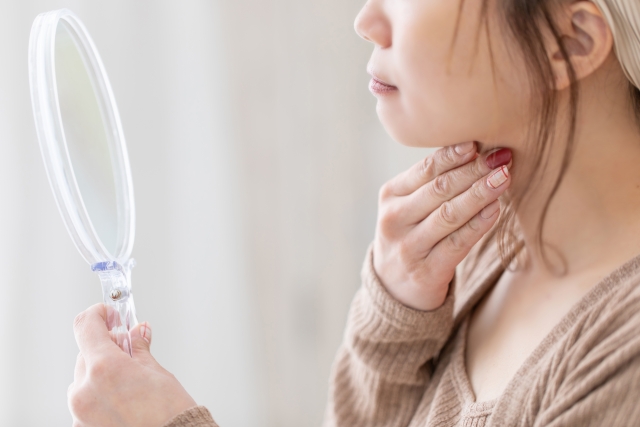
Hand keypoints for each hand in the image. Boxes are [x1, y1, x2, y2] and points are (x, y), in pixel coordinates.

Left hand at [68, 304, 196, 426]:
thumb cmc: (169, 414)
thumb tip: (137, 332)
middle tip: (131, 350)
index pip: (86, 326)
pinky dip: (100, 393)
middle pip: (87, 353)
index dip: (98, 314)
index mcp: (104, 368)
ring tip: (129, 382)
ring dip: (101, 372)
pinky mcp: (82, 426)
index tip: (109, 313)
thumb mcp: (156, 372)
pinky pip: (85, 400)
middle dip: (107, 347)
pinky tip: (122, 399)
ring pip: (84, 377)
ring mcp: (80, 411)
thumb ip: (139, 349)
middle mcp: (84, 390)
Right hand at [373, 142, 511, 310]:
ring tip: (504, 178)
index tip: (479, 143)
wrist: (394, 288)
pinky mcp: (426, 271)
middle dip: (474, 171)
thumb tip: (475, 150)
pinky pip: (458, 243)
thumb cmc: (410, 236)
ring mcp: (409, 247)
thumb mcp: (408, 206)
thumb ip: (431, 183)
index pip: (425, 170)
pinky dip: (478, 224)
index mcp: (390, 196)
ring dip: (480, 194)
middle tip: (502, 157)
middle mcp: (394, 220)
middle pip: (439, 189)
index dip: (454, 155)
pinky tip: (495, 209)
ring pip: (449, 214)